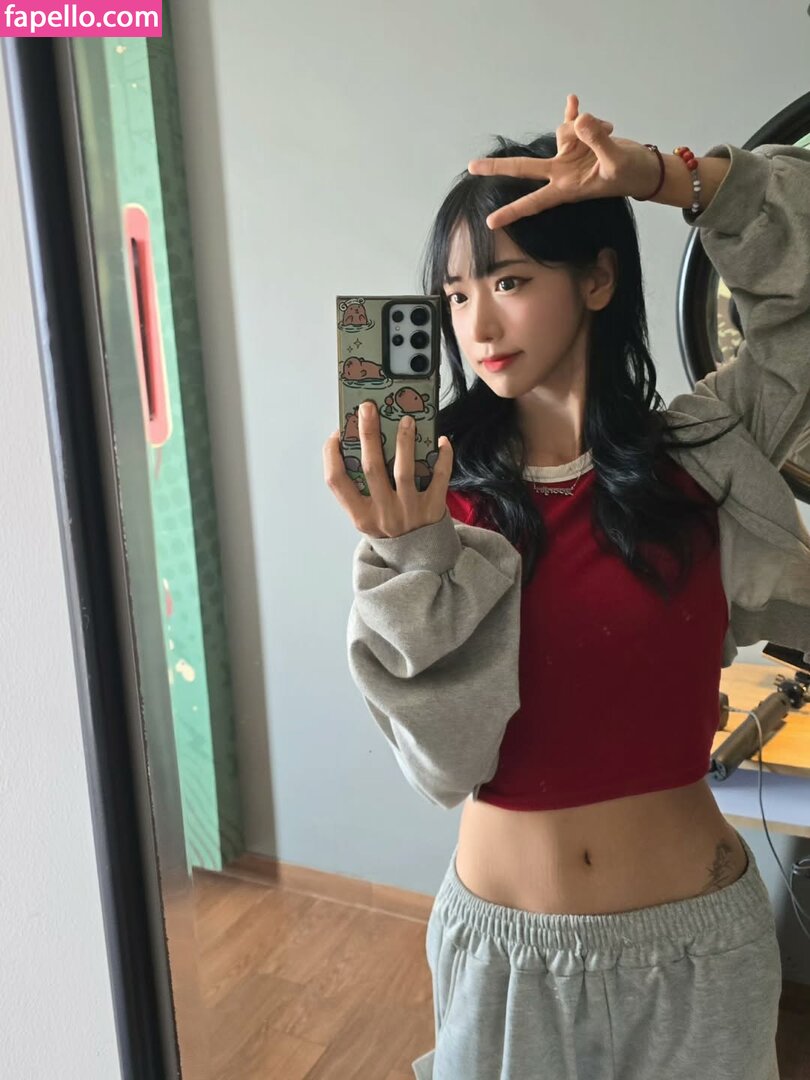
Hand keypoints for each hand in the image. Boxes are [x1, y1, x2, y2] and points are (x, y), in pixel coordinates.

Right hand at [323, 401, 453, 538]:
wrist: (421, 558)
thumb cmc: (390, 528)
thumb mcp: (367, 516)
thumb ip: (361, 490)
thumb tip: (362, 442)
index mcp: (361, 516)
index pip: (336, 482)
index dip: (331, 456)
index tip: (336, 434)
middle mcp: (383, 514)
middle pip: (371, 467)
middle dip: (368, 434)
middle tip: (368, 407)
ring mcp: (409, 511)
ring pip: (404, 470)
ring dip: (404, 441)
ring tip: (406, 419)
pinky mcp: (433, 508)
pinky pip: (439, 478)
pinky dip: (441, 458)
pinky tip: (441, 441)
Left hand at [467, 94, 660, 228]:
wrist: (644, 170)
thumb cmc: (631, 174)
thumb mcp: (616, 160)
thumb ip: (597, 140)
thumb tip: (578, 119)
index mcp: (566, 187)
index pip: (534, 201)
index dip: (512, 211)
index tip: (491, 222)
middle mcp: (562, 173)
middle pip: (524, 169)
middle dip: (498, 168)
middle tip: (470, 167)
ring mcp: (569, 156)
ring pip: (562, 133)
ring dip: (586, 127)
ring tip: (611, 132)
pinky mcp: (580, 140)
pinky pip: (572, 121)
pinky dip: (573, 112)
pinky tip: (572, 99)